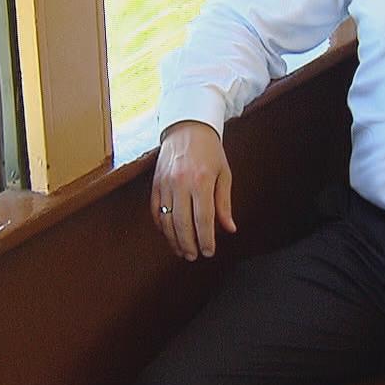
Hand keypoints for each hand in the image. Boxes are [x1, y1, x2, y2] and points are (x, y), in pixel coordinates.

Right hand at [152, 121, 236, 259]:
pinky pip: (155, 210)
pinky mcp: (155, 183)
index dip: (206, 239)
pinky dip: (161, 225)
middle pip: (182, 224)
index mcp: (201, 182)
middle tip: (194, 256)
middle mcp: (180, 184)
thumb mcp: (224, 174)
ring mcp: (165, 184)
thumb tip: (229, 228)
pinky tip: (169, 234)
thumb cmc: (210, 151)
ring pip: (166, 220)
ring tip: (181, 250)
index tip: (208, 251)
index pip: (203, 219)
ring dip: (173, 239)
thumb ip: (224, 203)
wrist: (187, 127)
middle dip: (188, 244)